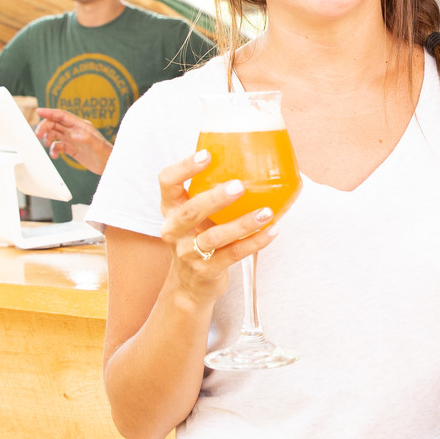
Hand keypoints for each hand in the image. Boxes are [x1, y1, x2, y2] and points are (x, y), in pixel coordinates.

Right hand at [34, 109, 111, 173]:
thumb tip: (74, 134)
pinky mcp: (71, 148)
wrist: (109, 165)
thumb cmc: (106, 153)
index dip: (50, 112)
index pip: (62, 115)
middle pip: (55, 123)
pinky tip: (55, 156)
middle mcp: (75, 130)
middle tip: (38, 135)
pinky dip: (53, 150)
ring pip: (54, 133)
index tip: (39, 111)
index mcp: (81, 125)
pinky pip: (57, 146)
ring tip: (48, 146)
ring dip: (47, 138)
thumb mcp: (97, 145)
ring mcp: (72, 139)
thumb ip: (86, 138)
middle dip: (45, 127)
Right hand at [157, 150, 275, 309]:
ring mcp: (188, 253)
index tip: (207, 154)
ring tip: (266, 212)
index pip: (167, 182)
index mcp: (170, 208)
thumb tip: (250, 158)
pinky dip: (255, 242)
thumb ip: (210, 191)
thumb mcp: (196, 215)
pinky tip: (272, 231)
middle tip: (239, 186)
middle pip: (190, 211)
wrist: (191, 284)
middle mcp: (173, 230)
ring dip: (243, 223)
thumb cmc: (199, 237)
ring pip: (215, 237)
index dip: (184, 167)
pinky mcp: (206, 271)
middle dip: (215, 198)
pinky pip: (233, 255)